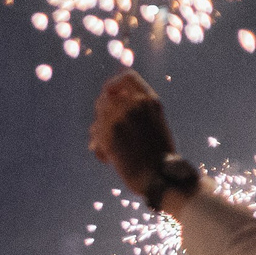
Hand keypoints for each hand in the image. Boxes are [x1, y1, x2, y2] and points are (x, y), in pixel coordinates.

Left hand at [89, 73, 179, 203]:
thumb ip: (136, 112)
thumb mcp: (155, 124)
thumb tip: (107, 104)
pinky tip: (107, 159)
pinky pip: (95, 138)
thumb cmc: (159, 156)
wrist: (160, 177)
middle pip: (104, 99)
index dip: (113, 85)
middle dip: (102, 116)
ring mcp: (120, 119)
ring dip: (99, 135)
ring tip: (108, 149)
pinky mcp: (108, 137)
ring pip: (97, 120)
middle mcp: (134, 105)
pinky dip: (99, 150)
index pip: (127, 77)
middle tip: (106, 132)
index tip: (108, 95)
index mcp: (150, 100)